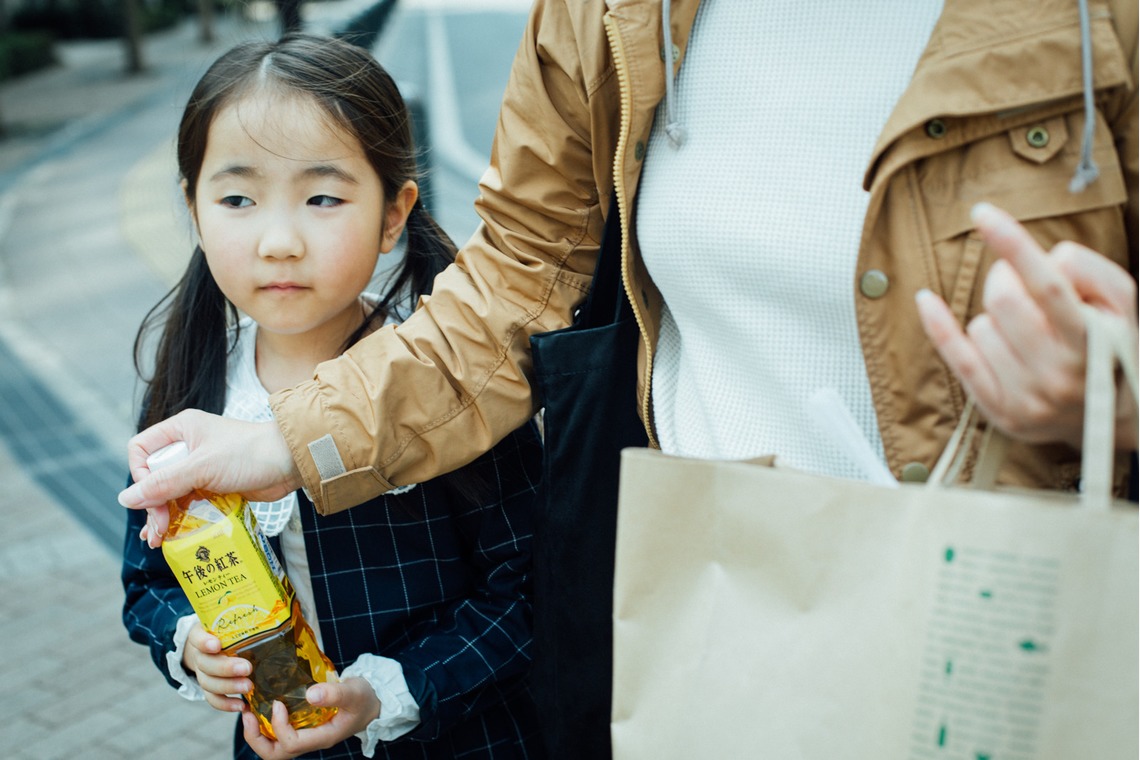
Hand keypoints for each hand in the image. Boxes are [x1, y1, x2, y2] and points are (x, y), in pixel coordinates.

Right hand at [118, 410, 301, 546]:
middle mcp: (188, 447)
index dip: (140, 475)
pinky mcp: (215, 486)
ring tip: (159, 540)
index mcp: (181, 430)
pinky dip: (181, 519)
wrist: (292, 463)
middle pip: (154, 477)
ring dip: (164, 516)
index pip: (141, 451)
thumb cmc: (250, 454)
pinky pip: (189, 504)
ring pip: (170, 494)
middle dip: (152, 504)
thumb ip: (164, 483)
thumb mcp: (202, 467)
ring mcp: (202, 468)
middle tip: (156, 529)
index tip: (152, 497)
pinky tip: (173, 537)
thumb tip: (126, 499)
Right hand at [183, 623, 252, 714]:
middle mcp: (200, 655)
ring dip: (229, 687)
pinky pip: (212, 699)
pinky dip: (225, 705)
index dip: (204, 642)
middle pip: (206, 664)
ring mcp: (202, 673)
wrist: (209, 644)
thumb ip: (249, 615)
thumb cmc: (227, 629)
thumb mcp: (231, 618)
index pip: (197, 637)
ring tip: (248, 687)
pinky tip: (241, 706)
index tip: (217, 645)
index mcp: (202, 634)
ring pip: (208, 683)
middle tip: (247, 668)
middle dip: (226, 668)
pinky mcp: (208, 688)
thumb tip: (286, 605)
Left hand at [240, 679, 380, 758]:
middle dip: (256, 738)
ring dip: (257, 733)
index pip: (291, 743)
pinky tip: (263, 707)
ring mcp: (306, 736)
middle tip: (247, 715)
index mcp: (323, 737)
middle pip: (276, 754)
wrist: (372, 702)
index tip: (277, 703)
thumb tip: (310, 694)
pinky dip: (265, 725)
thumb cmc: (364, 698)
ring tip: (249, 712)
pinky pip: (278, 735)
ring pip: (274, 748)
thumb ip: (335, 693)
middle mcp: (311, 741)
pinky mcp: (303, 728)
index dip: (278, 726)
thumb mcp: (354, 692)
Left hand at [917, 202, 1138, 449]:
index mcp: (1092, 341)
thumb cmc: (1111, 343)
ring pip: (981, 326)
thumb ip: (1089, 268)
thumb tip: (1042, 256)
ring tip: (1025, 331)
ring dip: (995, 317)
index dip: (1013, 244)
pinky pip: (956, 358)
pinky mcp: (999, 411)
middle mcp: (1059, 374)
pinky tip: (926, 300)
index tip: (983, 213)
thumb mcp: (1122, 302)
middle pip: (1003, 300)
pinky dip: (938, 325)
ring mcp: (1027, 397)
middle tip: (1020, 284)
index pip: (1047, 285)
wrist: (1111, 417)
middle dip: (1005, 279)